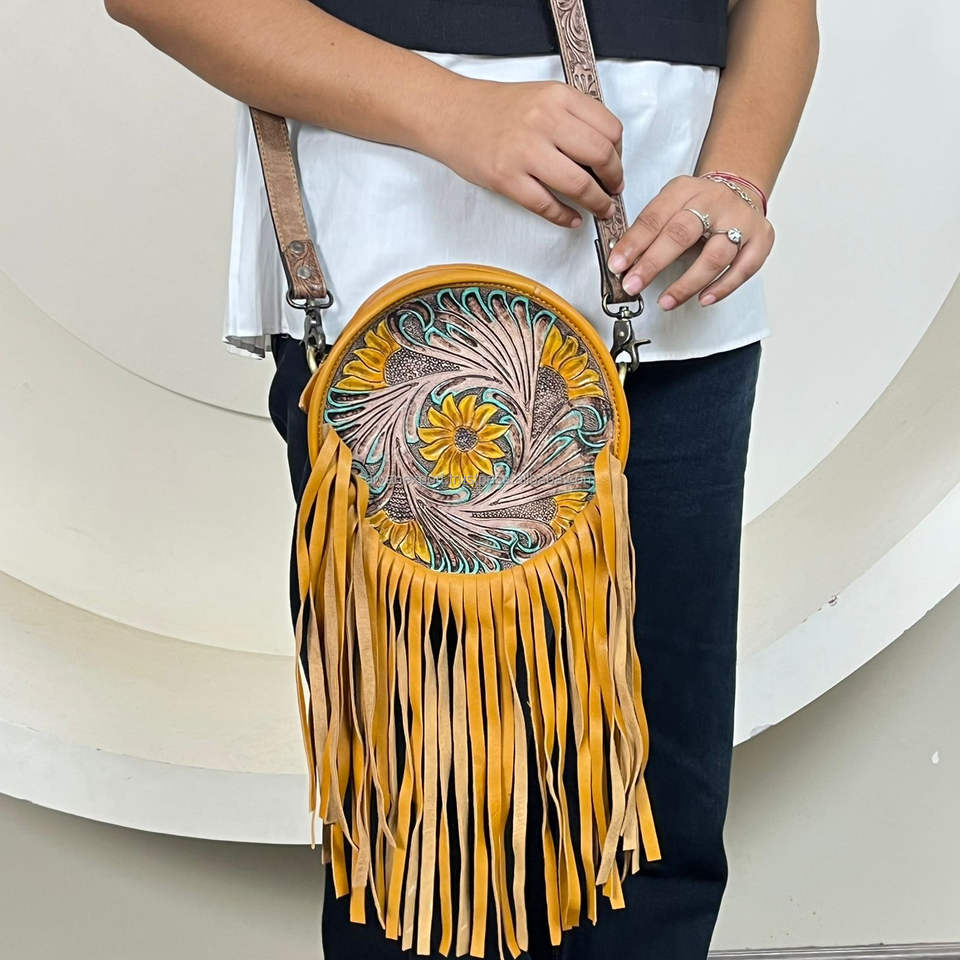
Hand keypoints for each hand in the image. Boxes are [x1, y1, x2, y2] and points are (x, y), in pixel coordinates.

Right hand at [428, 78, 623, 227]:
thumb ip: (573, 118)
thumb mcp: (541, 97)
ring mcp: (524, 152)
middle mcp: (544, 121)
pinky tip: (572, 219)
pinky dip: (565, 217)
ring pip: (579, 185)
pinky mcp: (507, 179)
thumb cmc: (495, 109)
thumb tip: (604, 153)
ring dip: (597, 203)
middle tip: (613, 190)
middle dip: (614, 180)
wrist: (451, 114)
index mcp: (557, 97)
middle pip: (601, 156)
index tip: (615, 165)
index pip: (609, 129)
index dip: (619, 153)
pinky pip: (547, 205)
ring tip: (600, 209)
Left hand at [606, 175, 774, 307]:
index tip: (617, 266)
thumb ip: (649, 230)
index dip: (633, 244)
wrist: (739, 190)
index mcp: (685, 190)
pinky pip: (744, 268)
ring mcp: (741, 220)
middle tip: (633, 285)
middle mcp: (715, 201)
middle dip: (653, 263)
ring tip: (665, 301)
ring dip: (687, 283)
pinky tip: (703, 299)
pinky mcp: (761, 239)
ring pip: (715, 255)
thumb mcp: (670, 205)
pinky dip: (722, 287)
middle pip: (682, 234)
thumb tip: (623, 262)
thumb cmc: (699, 205)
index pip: (654, 218)